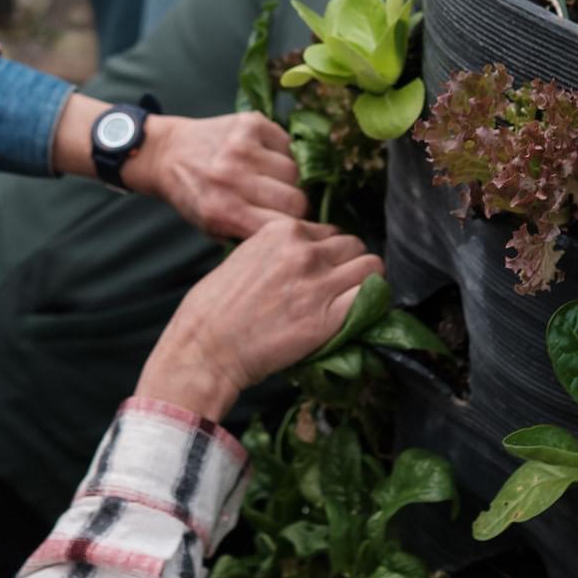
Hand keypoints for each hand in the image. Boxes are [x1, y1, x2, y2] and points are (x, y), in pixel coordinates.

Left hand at [124, 112, 307, 239]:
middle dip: (296, 205)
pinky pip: (288, 144)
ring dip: (291, 179)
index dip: (295, 227)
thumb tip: (297, 236)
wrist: (168, 154)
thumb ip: (252, 237)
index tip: (294, 226)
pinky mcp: (250, 122)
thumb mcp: (214, 230)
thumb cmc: (195, 197)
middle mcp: (232, 177)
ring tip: (275, 181)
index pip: (286, 224)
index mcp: (223, 210)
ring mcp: (242, 147)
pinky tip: (268, 159)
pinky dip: (284, 154)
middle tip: (286, 204)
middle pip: (297, 198)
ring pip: (296, 170)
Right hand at [135, 220, 381, 420]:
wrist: (206, 347)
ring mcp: (319, 282)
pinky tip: (355, 317)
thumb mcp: (243, 258)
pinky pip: (371, 298)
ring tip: (350, 302)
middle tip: (338, 288)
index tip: (321, 272)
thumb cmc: (214, 309)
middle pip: (353, 245)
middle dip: (349, 264)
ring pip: (371, 266)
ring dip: (364, 283)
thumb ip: (277, 252)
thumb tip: (303, 259)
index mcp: (281, 231)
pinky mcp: (330, 316)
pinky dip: (369, 306)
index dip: (328, 254)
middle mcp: (304, 250)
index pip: (328, 231)